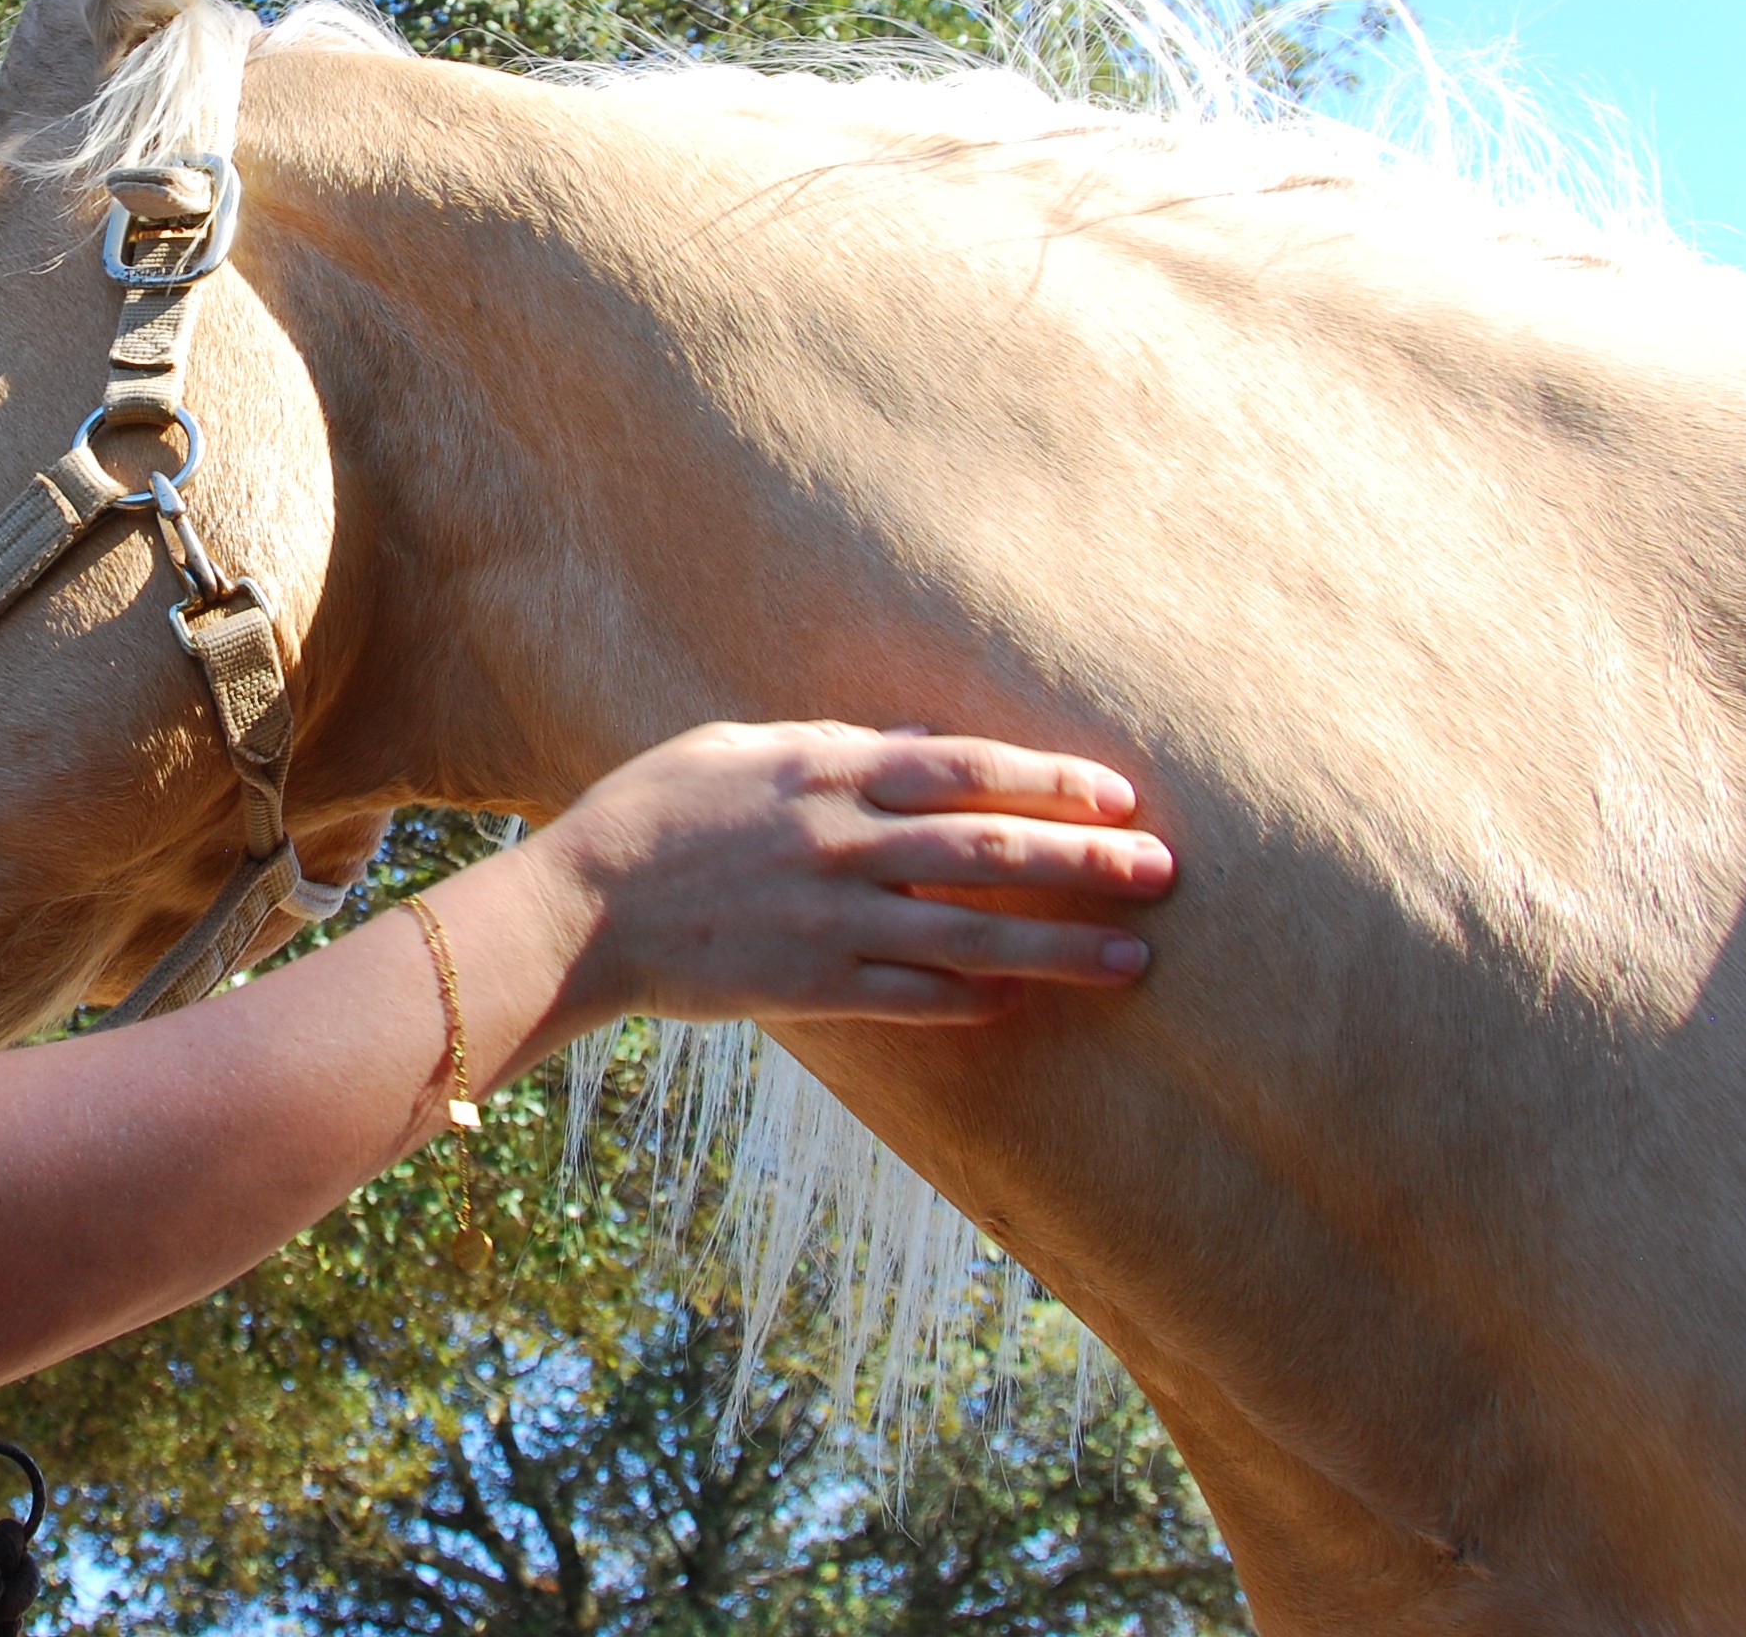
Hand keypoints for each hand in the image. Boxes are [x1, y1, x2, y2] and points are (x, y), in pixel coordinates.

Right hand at [523, 720, 1172, 1026]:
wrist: (580, 906)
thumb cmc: (655, 810)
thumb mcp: (739, 748)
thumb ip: (832, 746)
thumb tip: (915, 738)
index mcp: (828, 773)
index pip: (967, 768)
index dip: (1050, 780)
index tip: (1118, 795)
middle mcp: (843, 844)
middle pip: (991, 851)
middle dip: (1087, 861)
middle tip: (1165, 874)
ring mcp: (831, 920)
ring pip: (972, 935)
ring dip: (1060, 948)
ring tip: (1133, 959)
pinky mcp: (810, 986)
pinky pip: (910, 997)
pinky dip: (971, 1002)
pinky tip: (1023, 1006)